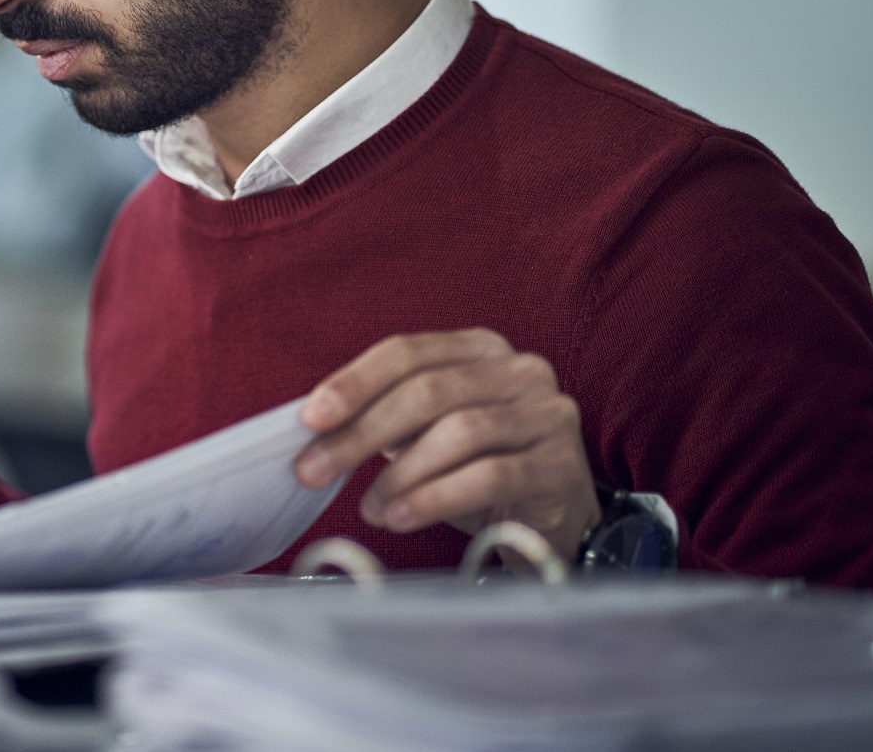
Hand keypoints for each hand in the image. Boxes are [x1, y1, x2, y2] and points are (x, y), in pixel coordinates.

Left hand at [293, 329, 598, 559]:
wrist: (551, 522)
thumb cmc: (478, 469)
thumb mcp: (427, 434)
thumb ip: (385, 420)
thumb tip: (316, 429)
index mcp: (481, 348)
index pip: (408, 352)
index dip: (354, 382)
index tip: (309, 418)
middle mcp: (521, 371)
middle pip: (428, 391)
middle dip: (362, 433)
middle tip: (315, 470)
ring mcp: (549, 415)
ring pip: (459, 433)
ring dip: (400, 474)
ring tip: (368, 507)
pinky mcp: (563, 466)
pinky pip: (489, 476)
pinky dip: (435, 498)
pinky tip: (400, 517)